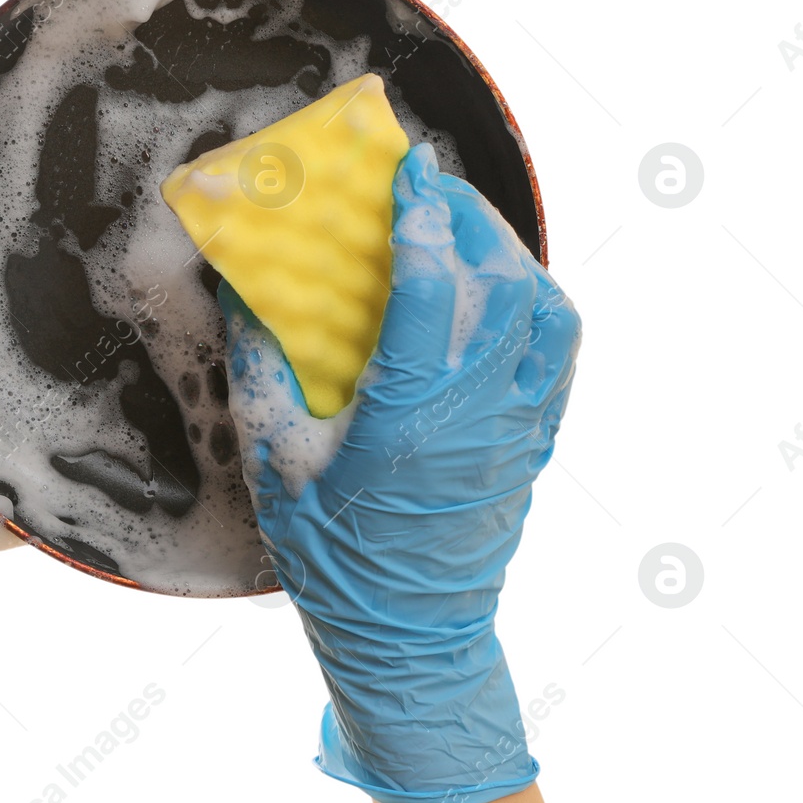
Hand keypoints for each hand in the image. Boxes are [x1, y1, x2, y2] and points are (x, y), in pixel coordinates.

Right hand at [219, 144, 580, 802]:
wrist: (407, 639)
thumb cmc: (334, 558)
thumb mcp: (275, 463)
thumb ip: (261, 370)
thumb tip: (244, 292)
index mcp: (409, 415)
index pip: (431, 287)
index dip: (422, 216)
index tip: (410, 164)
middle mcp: (477, 413)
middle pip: (500, 284)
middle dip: (468, 218)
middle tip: (431, 183)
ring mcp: (517, 429)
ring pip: (544, 312)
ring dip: (510, 254)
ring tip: (466, 226)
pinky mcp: (533, 444)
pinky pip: (558, 355)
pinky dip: (536, 303)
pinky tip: (503, 289)